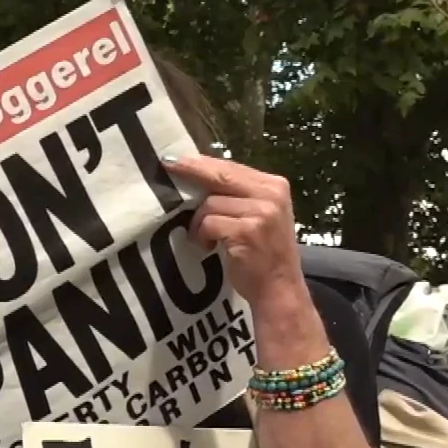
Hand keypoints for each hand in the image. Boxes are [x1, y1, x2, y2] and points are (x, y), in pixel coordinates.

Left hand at [164, 155, 308, 310]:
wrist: (279, 289)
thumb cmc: (264, 254)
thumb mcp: (258, 216)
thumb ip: (238, 195)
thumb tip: (198, 176)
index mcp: (274, 186)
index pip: (231, 167)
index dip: (202, 163)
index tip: (176, 158)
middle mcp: (271, 194)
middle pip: (220, 176)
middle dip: (191, 171)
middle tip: (168, 166)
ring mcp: (261, 212)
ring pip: (210, 203)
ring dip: (199, 222)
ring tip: (205, 239)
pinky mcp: (247, 230)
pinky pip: (209, 223)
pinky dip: (202, 235)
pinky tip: (208, 247)